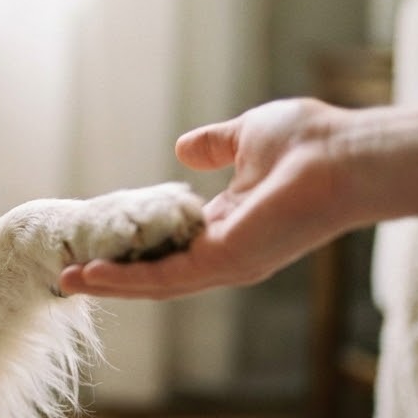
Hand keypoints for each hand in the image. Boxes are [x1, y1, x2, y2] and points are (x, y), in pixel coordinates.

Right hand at [59, 98, 356, 298]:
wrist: (346, 156)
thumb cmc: (310, 142)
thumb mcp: (247, 134)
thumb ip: (214, 145)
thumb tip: (182, 148)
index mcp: (231, 222)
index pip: (174, 241)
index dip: (137, 241)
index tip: (100, 236)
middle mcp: (228, 250)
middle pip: (160, 270)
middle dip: (117, 273)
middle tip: (74, 272)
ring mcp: (227, 261)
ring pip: (157, 281)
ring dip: (112, 282)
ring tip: (71, 279)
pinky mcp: (225, 263)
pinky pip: (166, 278)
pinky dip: (127, 279)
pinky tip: (93, 276)